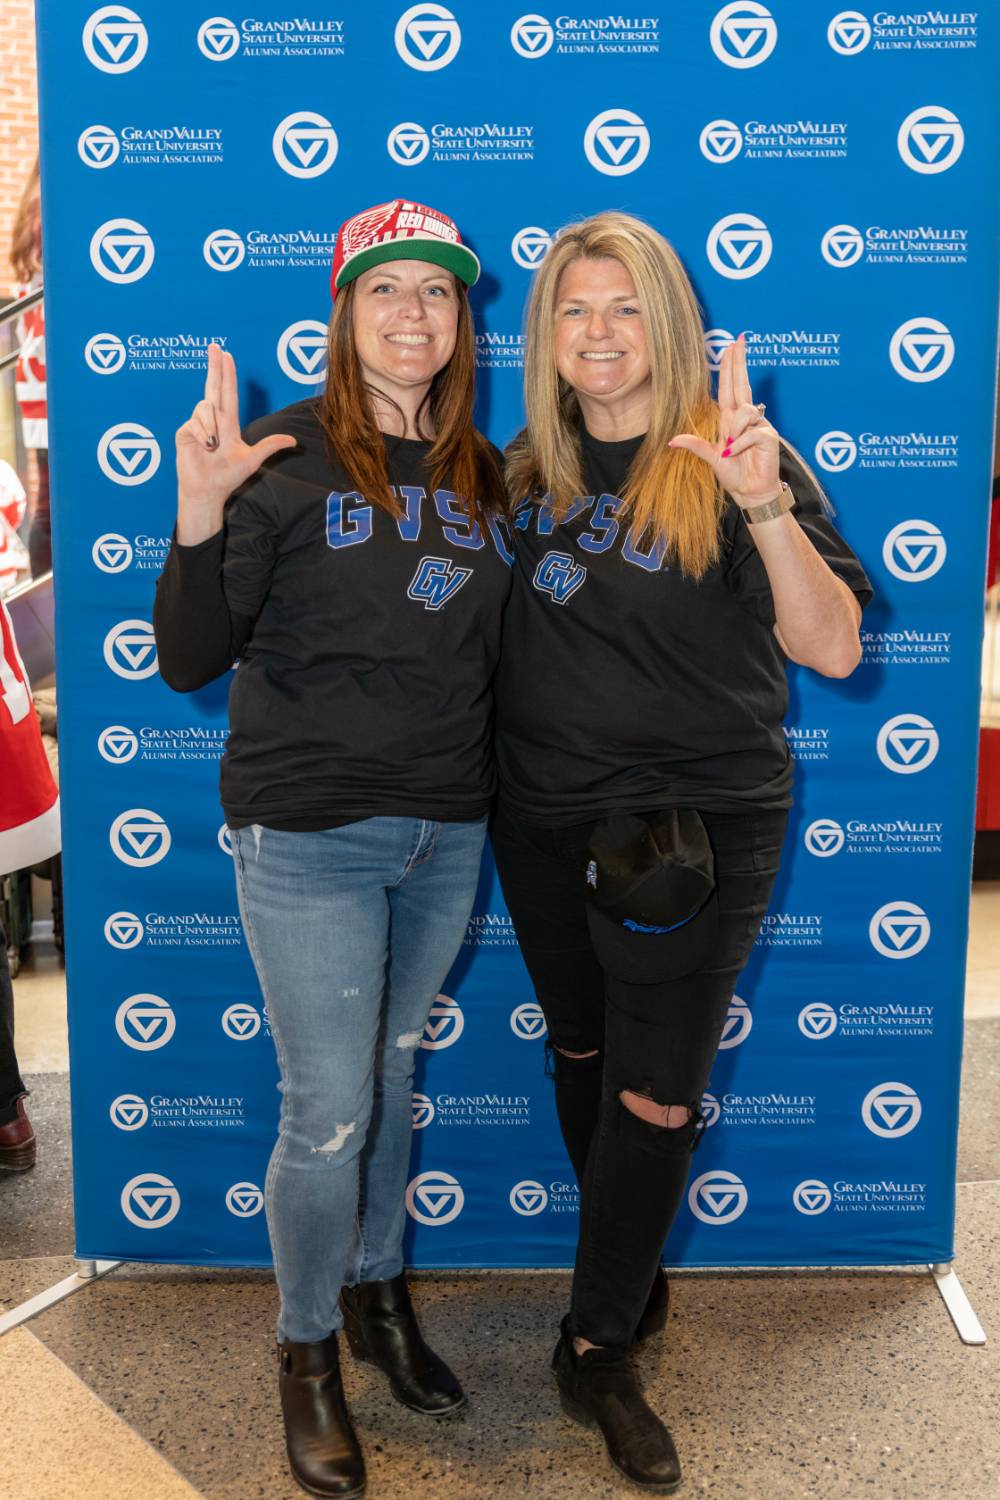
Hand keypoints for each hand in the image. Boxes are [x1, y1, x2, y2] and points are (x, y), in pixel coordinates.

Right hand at [175, 344, 295, 528]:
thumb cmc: (228, 477)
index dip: (227, 373)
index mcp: (229, 423)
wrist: (209, 492)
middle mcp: (213, 419)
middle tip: (214, 347)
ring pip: (205, 406)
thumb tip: (293, 440)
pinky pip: (194, 422)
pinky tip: (206, 446)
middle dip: (214, 366)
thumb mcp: (252, 460)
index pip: (228, 392)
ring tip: (214, 445)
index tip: (226, 354)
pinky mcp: (185, 432)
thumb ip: (270, 447)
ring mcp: (197, 424)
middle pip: (213, 386)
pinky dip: (203, 433)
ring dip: (212, 425)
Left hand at [668, 333, 780, 503]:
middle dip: (740, 362)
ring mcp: (759, 425)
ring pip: (744, 411)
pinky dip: (742, 443)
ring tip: (731, 447)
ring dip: (735, 429)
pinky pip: (752, 432)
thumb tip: (672, 441)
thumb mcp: (711, 458)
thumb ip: (695, 446)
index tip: (733, 345)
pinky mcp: (769, 436)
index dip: (732, 366)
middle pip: (742, 384)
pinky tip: (738, 452)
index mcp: (731, 419)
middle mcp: (745, 418)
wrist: (750, 492)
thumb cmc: (734, 474)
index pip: (731, 387)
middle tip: (739, 340)